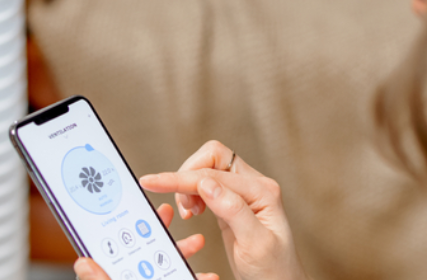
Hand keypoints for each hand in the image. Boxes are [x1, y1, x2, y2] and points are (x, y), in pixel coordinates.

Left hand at [72, 203, 218, 279]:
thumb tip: (82, 263)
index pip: (119, 251)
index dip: (132, 228)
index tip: (146, 212)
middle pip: (144, 254)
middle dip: (159, 234)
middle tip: (169, 217)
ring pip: (165, 269)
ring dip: (181, 255)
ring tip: (196, 244)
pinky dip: (195, 279)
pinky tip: (207, 277)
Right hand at [142, 141, 309, 279]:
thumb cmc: (273, 268)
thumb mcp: (255, 243)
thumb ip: (233, 210)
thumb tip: (206, 184)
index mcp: (262, 191)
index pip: (214, 173)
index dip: (181, 178)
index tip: (153, 183)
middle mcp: (253, 186)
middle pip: (211, 159)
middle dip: (186, 177)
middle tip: (184, 208)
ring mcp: (242, 193)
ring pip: (206, 168)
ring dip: (188, 186)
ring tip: (189, 212)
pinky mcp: (231, 203)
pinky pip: (206, 184)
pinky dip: (192, 193)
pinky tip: (194, 211)